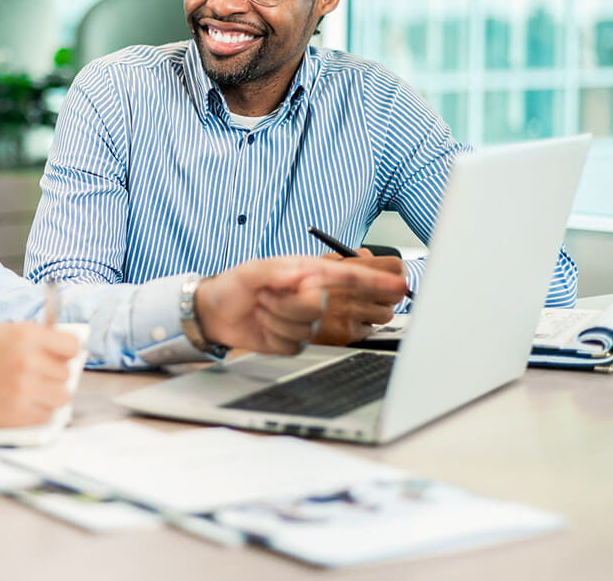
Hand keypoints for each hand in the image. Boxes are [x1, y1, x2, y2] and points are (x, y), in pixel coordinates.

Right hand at [0, 323, 80, 427]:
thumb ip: (28, 338)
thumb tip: (57, 347)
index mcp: (24, 335)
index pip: (72, 345)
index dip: (64, 351)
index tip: (58, 356)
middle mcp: (28, 361)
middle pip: (66, 373)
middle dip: (52, 375)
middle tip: (31, 376)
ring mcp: (24, 390)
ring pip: (61, 397)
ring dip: (47, 396)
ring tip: (25, 392)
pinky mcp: (16, 417)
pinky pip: (45, 417)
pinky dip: (35, 414)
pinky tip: (15, 405)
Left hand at [195, 256, 408, 354]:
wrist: (215, 312)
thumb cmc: (236, 284)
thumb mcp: (255, 270)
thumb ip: (282, 273)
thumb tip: (307, 281)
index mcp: (308, 273)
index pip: (347, 277)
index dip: (374, 281)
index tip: (398, 285)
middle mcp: (311, 296)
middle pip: (321, 305)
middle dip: (289, 301)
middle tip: (267, 293)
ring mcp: (305, 321)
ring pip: (305, 326)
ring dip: (275, 316)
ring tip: (262, 306)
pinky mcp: (295, 341)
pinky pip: (293, 342)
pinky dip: (273, 333)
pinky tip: (263, 324)